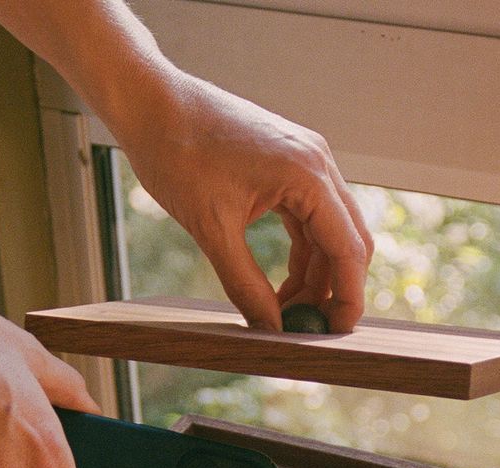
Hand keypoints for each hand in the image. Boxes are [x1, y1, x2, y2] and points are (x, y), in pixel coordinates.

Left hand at [119, 70, 372, 332]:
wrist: (150, 103)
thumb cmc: (176, 154)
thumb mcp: (211, 229)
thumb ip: (244, 284)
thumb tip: (270, 328)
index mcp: (307, 175)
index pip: (349, 249)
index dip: (348, 297)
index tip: (334, 333)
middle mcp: (317, 163)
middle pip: (348, 242)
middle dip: (333, 289)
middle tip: (308, 329)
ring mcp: (306, 161)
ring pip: (329, 234)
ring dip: (314, 276)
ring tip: (284, 311)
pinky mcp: (289, 164)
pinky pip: (309, 219)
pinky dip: (301, 255)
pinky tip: (280, 285)